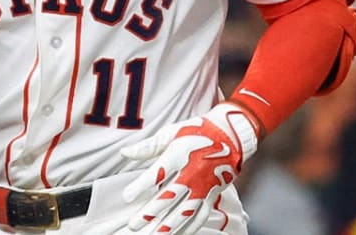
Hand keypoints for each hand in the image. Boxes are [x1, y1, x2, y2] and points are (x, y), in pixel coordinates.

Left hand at [119, 102, 259, 234]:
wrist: (230, 134)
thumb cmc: (196, 131)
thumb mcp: (170, 133)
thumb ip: (147, 147)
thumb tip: (125, 153)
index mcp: (178, 155)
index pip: (156, 174)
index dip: (140, 187)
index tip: (127, 197)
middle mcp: (192, 174)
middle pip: (168, 198)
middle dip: (150, 213)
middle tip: (134, 224)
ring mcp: (204, 186)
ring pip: (185, 211)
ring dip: (169, 225)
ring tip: (154, 234)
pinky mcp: (213, 194)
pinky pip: (201, 215)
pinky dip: (190, 226)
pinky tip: (178, 233)